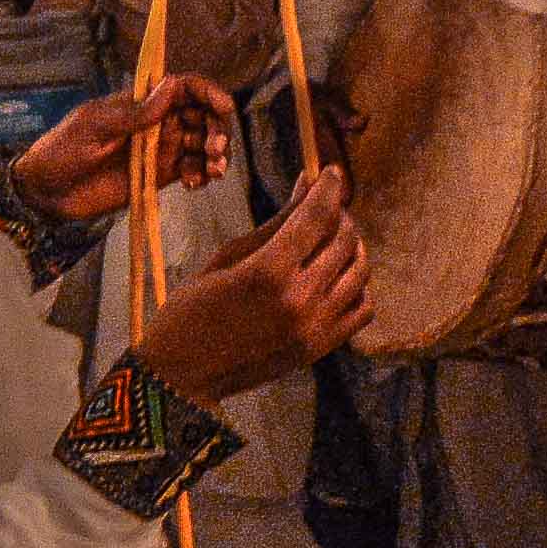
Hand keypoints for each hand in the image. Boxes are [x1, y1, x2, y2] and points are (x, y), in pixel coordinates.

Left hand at [19, 76, 232, 221]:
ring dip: (215, 156)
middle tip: (214, 151)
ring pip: (202, 145)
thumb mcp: (94, 126)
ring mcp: (160, 150)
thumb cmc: (62, 149)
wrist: (46, 192)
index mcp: (142, 102)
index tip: (223, 107)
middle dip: (217, 130)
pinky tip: (195, 184)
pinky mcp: (159, 177)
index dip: (208, 92)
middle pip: (203, 116)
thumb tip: (171, 85)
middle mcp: (157, 123)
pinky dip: (201, 175)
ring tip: (212, 172)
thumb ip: (135, 113)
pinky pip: (191, 171)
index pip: (185, 88)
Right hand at [132, 168, 369, 400]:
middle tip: (325, 208)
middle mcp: (298, 300)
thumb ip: (275, 222)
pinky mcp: (320, 348)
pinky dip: (357, 287)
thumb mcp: (228, 257)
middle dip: (339, 215)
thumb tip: (307, 185)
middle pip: (343, 240)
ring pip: (359, 271)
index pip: (316, 216)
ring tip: (332, 240)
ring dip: (352, 248)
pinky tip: (336, 278)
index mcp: (267, 272)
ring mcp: (314, 328)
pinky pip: (363, 309)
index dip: (329, 188)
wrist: (184, 374)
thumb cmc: (192, 308)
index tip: (331, 173)